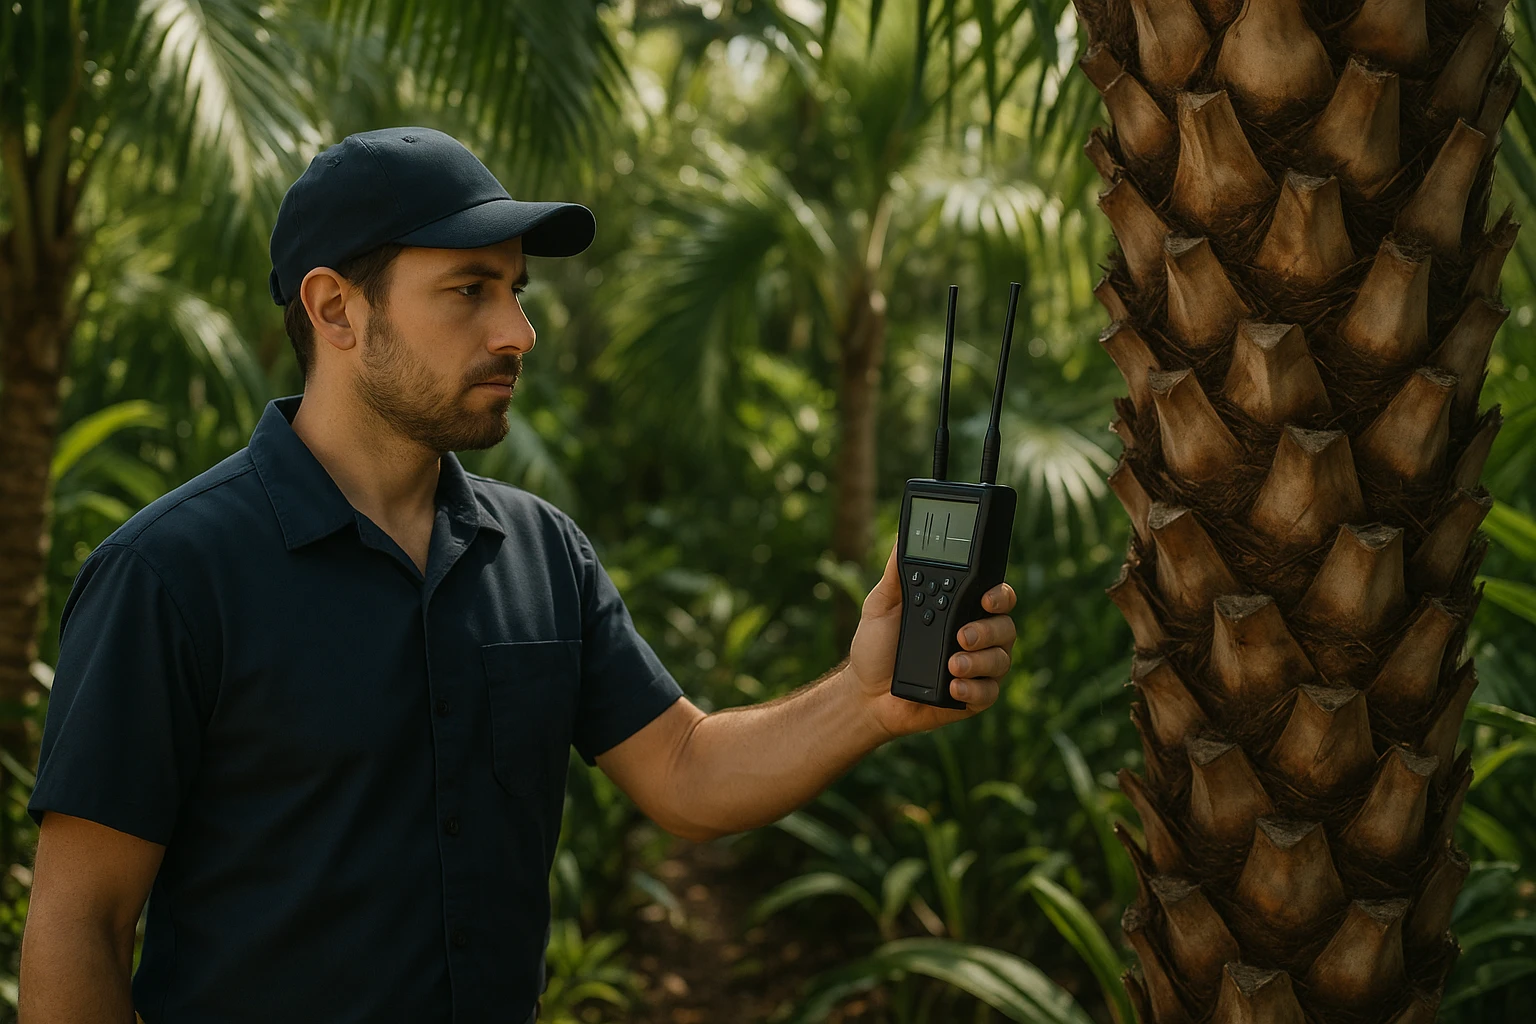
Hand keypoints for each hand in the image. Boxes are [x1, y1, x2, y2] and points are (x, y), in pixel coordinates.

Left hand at [846, 538, 1016, 742]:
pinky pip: (989, 693)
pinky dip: (974, 690)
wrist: (865, 693)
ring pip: (1001, 660)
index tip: (985, 598)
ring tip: (952, 665)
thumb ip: (894, 573)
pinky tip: (954, 687)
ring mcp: (977, 668)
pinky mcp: (973, 698)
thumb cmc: (877, 646)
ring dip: (980, 662)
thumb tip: (901, 538)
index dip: (998, 595)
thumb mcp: (881, 605)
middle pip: (1005, 626)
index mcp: (960, 609)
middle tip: (962, 636)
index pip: (994, 595)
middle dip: (987, 630)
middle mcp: (976, 636)